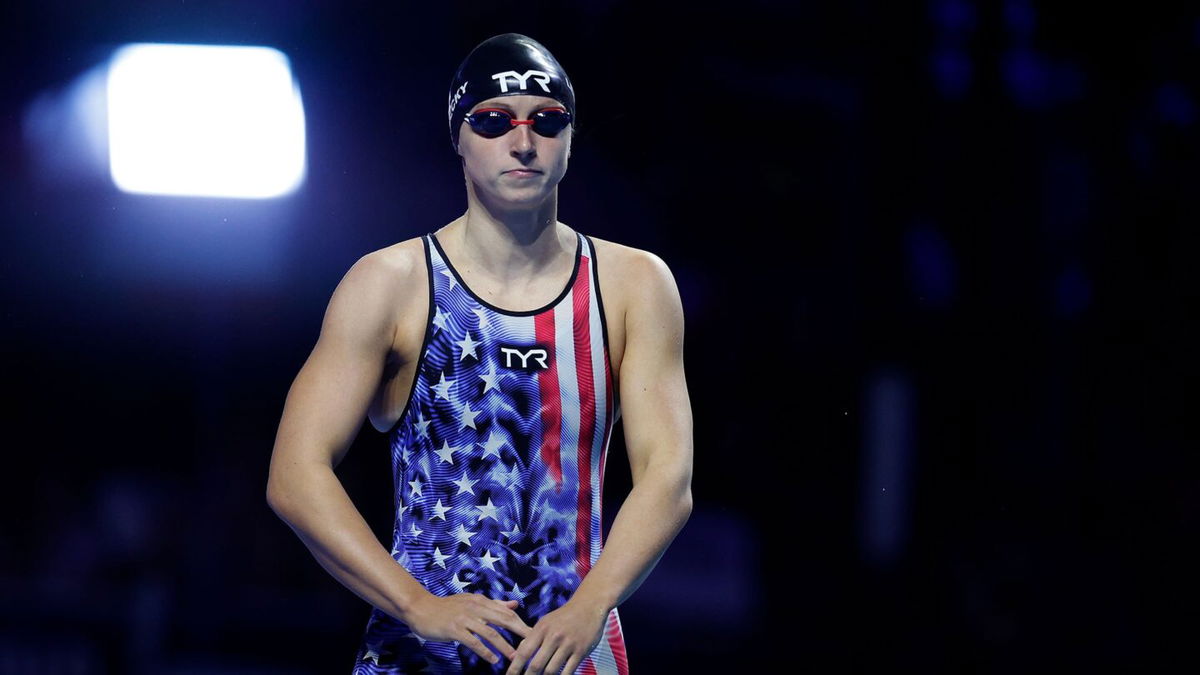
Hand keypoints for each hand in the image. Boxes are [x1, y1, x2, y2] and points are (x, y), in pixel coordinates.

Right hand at [405, 593, 532, 666]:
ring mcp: (465, 618)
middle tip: (532, 645)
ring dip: (504, 646)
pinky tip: (493, 660)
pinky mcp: (455, 629)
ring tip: (515, 657)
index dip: (520, 623)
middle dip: (520, 633)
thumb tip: (515, 604)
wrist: (421, 608)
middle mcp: (475, 607)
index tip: (534, 634)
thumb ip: (494, 604)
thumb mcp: (471, 601)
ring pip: (490, 633)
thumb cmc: (447, 607)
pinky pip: (474, 642)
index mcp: (481, 601)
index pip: (506, 612)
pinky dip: (485, 652)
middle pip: (503, 620)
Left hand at [505, 596, 610, 673]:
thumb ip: (532, 637)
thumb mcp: (545, 622)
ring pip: (551, 670)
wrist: (589, 606)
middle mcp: (554, 636)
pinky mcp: (581, 651)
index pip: (524, 652)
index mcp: (542, 628)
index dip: (515, 667)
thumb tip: (518, 654)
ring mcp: (568, 644)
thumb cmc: (564, 616)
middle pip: (536, 665)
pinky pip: (568, 671)